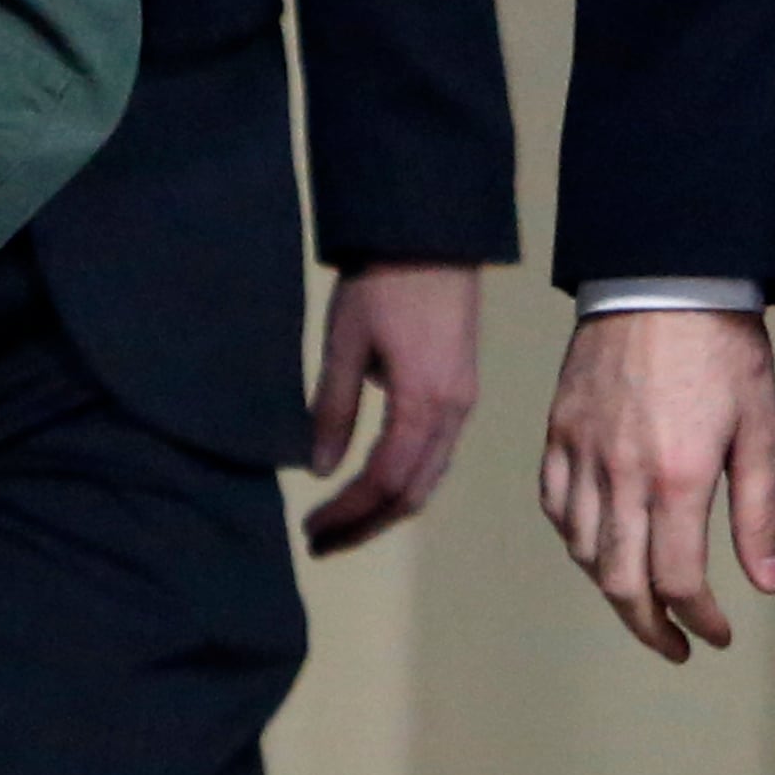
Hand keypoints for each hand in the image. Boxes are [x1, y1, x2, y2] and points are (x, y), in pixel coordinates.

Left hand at [302, 264, 482, 556]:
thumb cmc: (382, 282)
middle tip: (322, 541)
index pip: (385, 481)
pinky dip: (406, 479)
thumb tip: (319, 470)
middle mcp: (452, 412)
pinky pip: (438, 453)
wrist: (432, 232)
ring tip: (344, 521)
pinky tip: (376, 481)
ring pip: (430, 476)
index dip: (348, 513)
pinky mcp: (462, 387)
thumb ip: (334, 408)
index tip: (311, 530)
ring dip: (387, 506)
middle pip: (414, 491)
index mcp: (423, 404)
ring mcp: (463, 401)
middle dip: (367, 523)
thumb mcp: (345, 343)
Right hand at [538, 308, 774, 660]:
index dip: (699, 622)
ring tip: (643, 597)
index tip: (718, 634)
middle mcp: (621, 473)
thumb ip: (759, 511)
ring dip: (612, 587)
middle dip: (648, 627)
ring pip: (581, 549)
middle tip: (674, 645)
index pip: (678, 582)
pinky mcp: (559, 429)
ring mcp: (582, 451)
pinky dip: (573, 536)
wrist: (664, 274)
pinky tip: (598, 541)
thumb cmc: (722, 347)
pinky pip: (554, 503)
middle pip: (620, 582)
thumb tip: (764, 583)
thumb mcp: (760, 426)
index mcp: (678, 476)